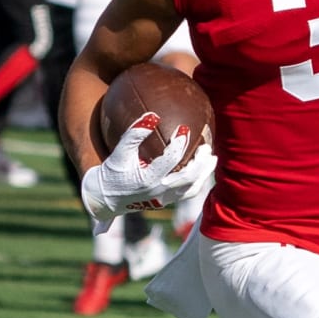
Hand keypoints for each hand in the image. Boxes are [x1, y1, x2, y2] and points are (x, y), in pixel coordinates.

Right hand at [81, 115, 217, 227]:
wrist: (107, 198)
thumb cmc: (113, 171)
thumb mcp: (120, 152)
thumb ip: (134, 134)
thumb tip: (153, 115)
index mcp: (148, 179)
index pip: (171, 160)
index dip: (179, 142)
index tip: (183, 128)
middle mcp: (159, 192)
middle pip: (189, 177)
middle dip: (200, 161)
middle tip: (207, 146)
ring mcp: (164, 199)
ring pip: (192, 188)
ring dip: (204, 173)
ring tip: (212, 158)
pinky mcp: (166, 202)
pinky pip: (187, 193)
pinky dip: (197, 181)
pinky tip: (202, 170)